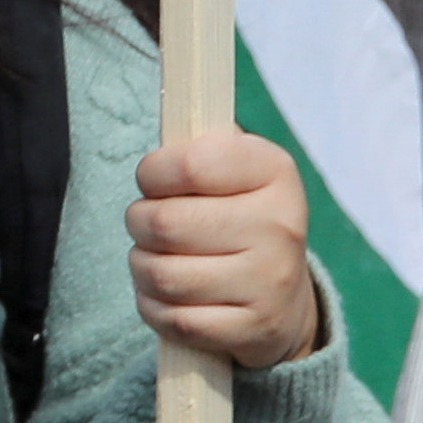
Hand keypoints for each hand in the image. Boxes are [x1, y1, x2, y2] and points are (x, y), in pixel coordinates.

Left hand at [126, 128, 325, 370]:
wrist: (283, 301)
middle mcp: (282, 225)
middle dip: (139, 223)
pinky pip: (172, 318)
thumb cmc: (237, 218)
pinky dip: (154, 307)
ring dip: (142, 267)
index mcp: (275, 171)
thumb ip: (195, 142)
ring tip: (157, 260)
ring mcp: (271, 281)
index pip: (189, 164)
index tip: (154, 180)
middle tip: (150, 225)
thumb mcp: (231, 170)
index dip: (153, 172)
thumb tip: (167, 92)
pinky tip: (170, 297)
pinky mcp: (255, 329)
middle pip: (163, 223)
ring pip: (161, 274)